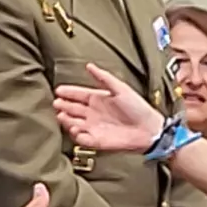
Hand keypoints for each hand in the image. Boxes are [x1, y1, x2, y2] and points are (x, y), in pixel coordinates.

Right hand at [51, 64, 170, 155]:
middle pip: (73, 109)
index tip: (58, 90)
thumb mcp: (121, 88)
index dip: (68, 92)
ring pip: (73, 124)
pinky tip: (76, 129)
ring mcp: (94, 127)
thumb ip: (104, 78)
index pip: (78, 95)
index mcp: (98, 99)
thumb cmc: (138, 108)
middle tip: (57, 104)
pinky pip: (82, 139)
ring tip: (62, 116)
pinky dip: (77, 135)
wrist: (148, 129)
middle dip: (63, 106)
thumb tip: (89, 66)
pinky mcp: (97, 141)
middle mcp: (93, 113)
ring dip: (67, 120)